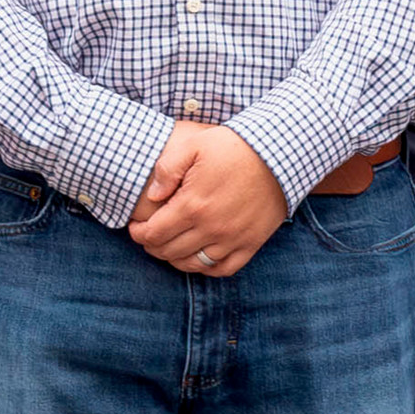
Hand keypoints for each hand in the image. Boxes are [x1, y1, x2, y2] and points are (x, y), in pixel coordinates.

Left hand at [126, 120, 290, 274]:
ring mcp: (232, 239)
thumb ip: (166, 169)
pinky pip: (223, 269)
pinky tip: (199, 258)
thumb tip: (152, 196)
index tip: (135, 227)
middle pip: (169, 251)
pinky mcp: (251, 243)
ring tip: (169, 247)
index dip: (138, 234)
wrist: (279, 154)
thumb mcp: (194, 145)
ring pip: (193, 264)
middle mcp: (211, 228)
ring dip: (175, 259)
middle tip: (149, 236)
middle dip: (152, 246)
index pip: (153, 233)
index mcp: (193, 205)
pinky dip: (207, 268)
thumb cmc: (234, 146)